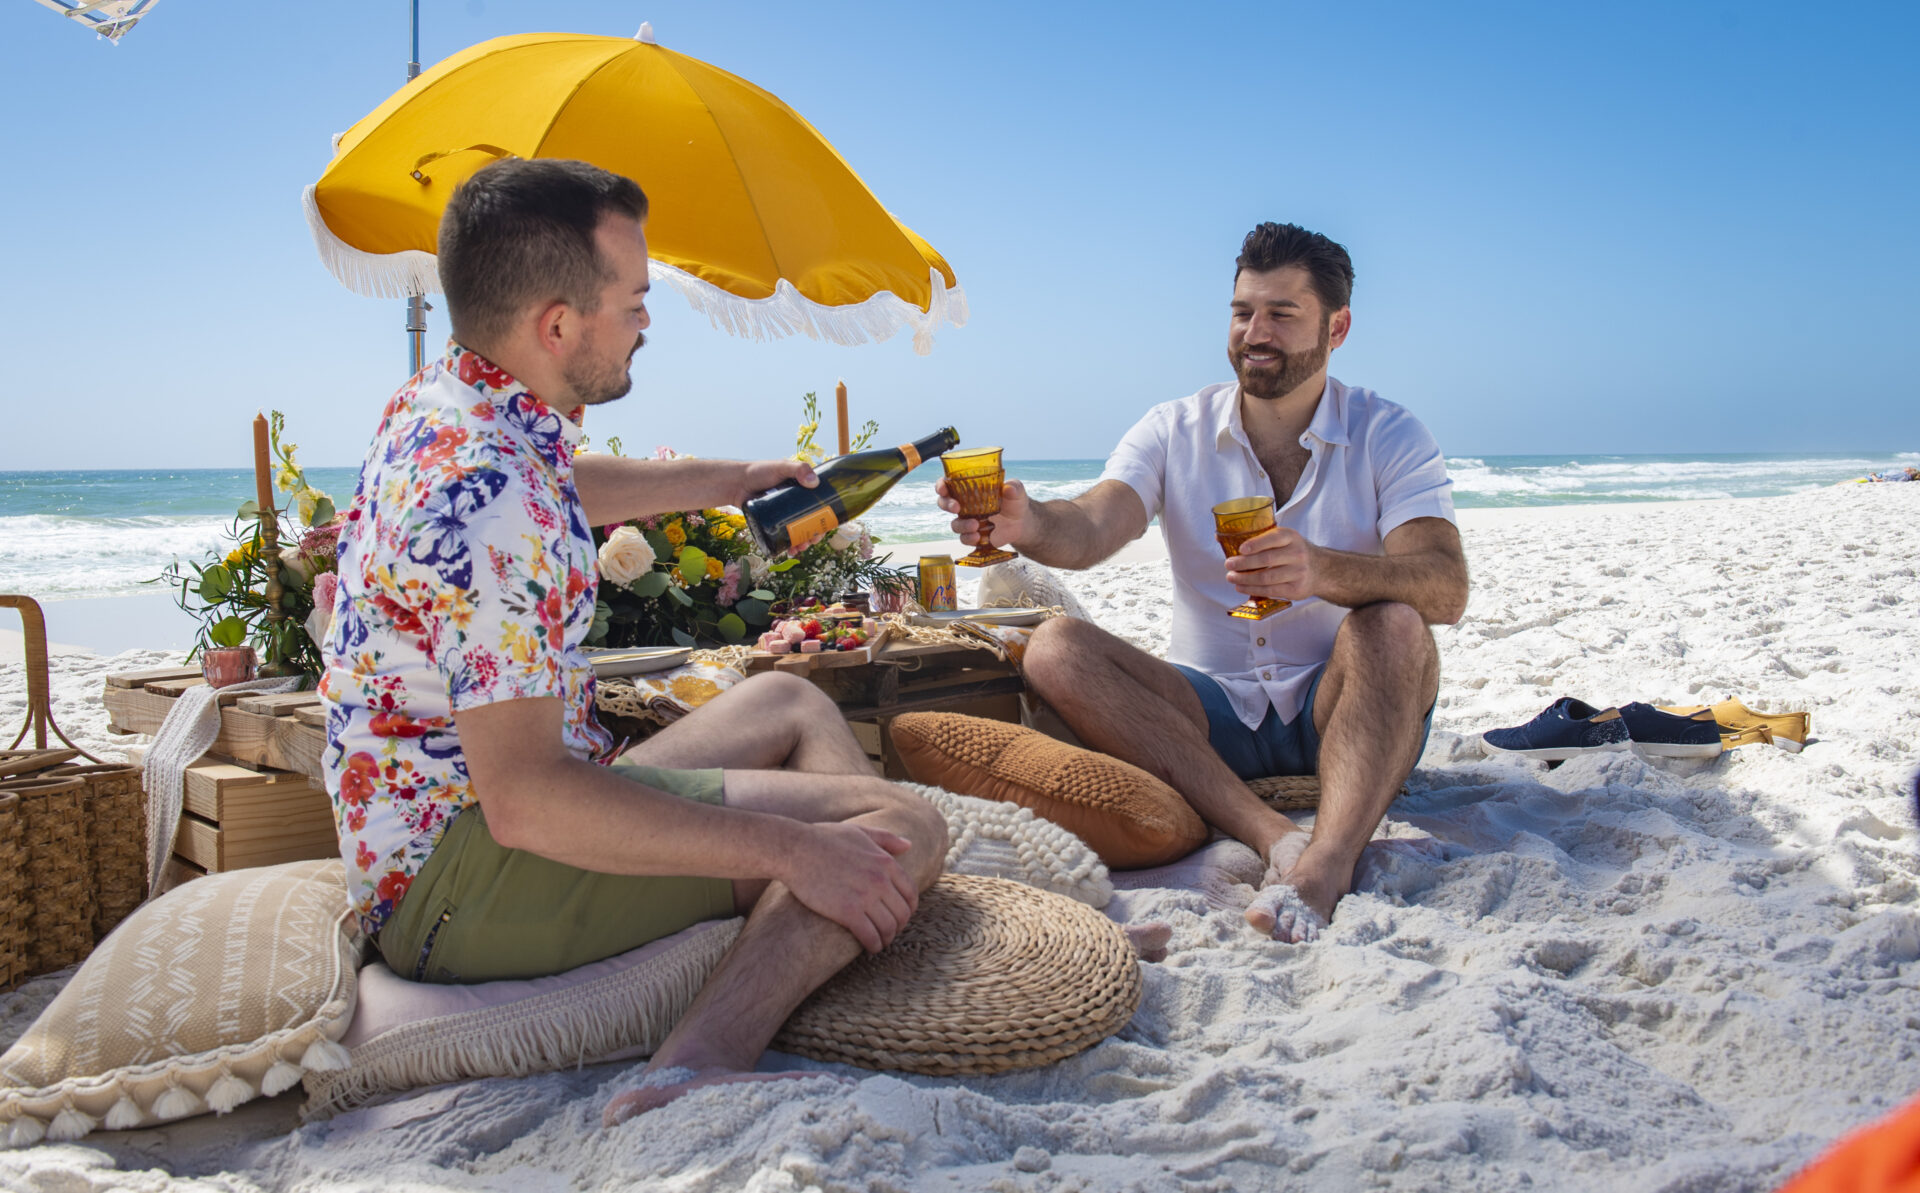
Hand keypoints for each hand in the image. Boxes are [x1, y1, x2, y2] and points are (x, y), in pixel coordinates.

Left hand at [738, 459, 828, 552]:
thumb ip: (798, 469)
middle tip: (812, 541)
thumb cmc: (759, 471)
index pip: (819, 506)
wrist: (736, 483)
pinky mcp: (771, 524)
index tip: (826, 528)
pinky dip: (787, 546)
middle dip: (814, 535)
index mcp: (801, 491)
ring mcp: (782, 515)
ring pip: (797, 532)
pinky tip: (790, 551)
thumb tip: (814, 483)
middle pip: (810, 523)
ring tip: (800, 548)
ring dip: (802, 543)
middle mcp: (794, 504)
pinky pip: (782, 537)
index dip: (825, 519)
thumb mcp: (781, 466)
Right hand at [782, 822, 918, 952]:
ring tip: (880, 942)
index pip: (910, 892)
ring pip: (888, 927)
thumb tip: (908, 844)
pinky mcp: (848, 912)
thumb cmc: (823, 839)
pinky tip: (870, 948)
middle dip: (899, 926)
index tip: (900, 915)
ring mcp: (865, 897)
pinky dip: (874, 945)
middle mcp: (880, 880)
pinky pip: (870, 936)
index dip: (908, 908)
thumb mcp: (859, 833)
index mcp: (885, 862)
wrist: (795, 850)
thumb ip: (886, 839)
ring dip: (887, 938)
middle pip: (902, 913)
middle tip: (890, 931)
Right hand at [934, 477, 1030, 548]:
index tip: (943, 489)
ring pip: (955, 524)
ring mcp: (968, 520)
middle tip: (956, 508)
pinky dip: (969, 538)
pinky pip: (965, 538)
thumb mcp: (1016, 491)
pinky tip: (978, 537)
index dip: (941, 485)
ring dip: (962, 525)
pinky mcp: (974, 535)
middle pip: (944, 503)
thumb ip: (1013, 487)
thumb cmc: (1014, 501)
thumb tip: (1008, 489)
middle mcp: (965, 505)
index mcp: (970, 490)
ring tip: (975, 525)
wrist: (1021, 522)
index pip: (948, 484)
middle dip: (946, 504)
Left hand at [1225, 525, 1318, 601]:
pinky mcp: (1296, 589)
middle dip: (1244, 563)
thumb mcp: (1282, 539)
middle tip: (1229, 565)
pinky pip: (1271, 590)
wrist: (1320, 570)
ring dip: (1246, 579)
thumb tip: (1218, 536)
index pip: (1273, 538)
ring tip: (1231, 578)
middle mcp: (1297, 553)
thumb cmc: (1291, 551)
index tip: (1241, 549)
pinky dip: (1254, 589)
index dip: (1256, 544)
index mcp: (1291, 537)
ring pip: (1267, 577)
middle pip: (1267, 560)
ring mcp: (1298, 572)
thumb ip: (1257, 537)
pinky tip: (1242, 587)